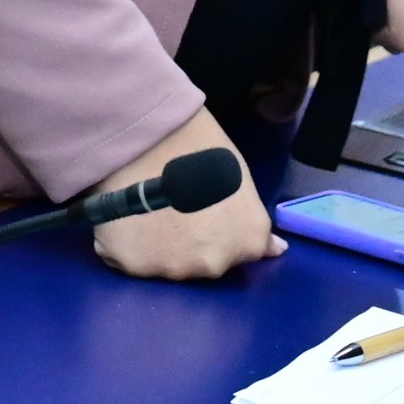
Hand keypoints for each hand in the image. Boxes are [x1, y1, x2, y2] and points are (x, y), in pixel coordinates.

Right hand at [89, 106, 281, 280]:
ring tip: (150, 213)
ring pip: (167, 266)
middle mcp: (214, 264)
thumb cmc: (202, 147)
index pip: (241, 251)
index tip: (206, 209)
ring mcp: (173, 269)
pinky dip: (131, 247)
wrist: (150, 134)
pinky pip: (133, 262)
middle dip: (194, 244)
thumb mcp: (241, 179)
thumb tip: (276, 251)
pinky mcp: (133, 264)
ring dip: (161, 248)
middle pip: (203, 263)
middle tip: (178, 209)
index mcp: (247, 241)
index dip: (223, 230)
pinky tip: (127, 219)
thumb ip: (253, 222)